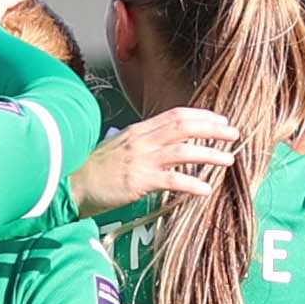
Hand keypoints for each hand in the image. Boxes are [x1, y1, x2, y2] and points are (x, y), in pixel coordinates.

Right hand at [77, 105, 245, 214]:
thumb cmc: (95, 170)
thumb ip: (144, 143)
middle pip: (184, 126)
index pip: (176, 114)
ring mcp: (140, 160)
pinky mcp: (138, 181)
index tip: (221, 119)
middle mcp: (142, 140)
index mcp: (139, 130)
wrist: (70, 185)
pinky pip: (171, 180)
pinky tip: (206, 189)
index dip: (202, 115)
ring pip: (183, 150)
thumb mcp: (121, 148)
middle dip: (212, 128)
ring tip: (229, 159)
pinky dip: (191, 183)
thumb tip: (168, 144)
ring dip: (209, 154)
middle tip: (233, 133)